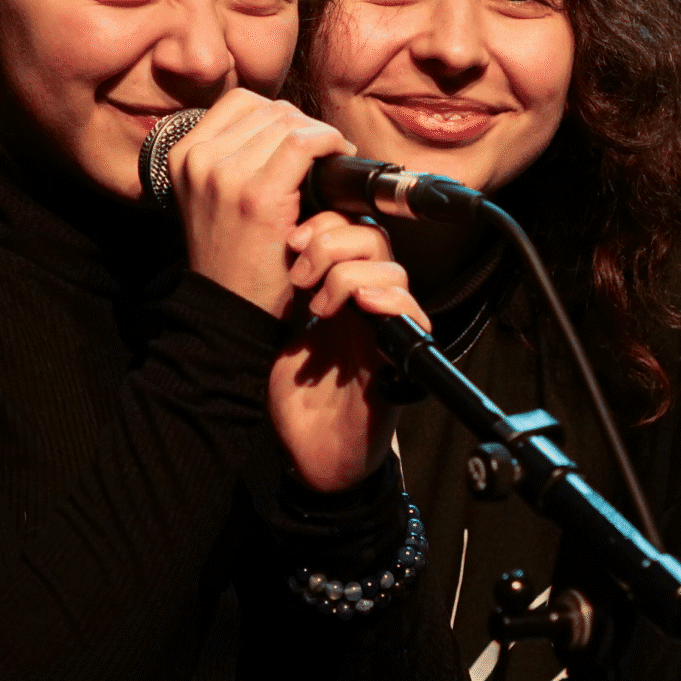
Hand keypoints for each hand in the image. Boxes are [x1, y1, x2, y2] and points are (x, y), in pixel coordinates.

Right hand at [165, 89, 355, 318]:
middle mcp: (199, 160)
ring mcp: (225, 176)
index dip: (279, 114)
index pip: (241, 102)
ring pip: (289, 122)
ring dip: (319, 135)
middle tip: (323, 152)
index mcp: (183, 155)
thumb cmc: (230, 253)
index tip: (299, 137)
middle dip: (304, 126)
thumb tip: (283, 120)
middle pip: (269, 110)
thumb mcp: (210, 194)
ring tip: (330, 158)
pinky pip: (304, 143)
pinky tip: (338, 154)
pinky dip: (328, 142)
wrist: (227, 307)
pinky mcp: (258, 196)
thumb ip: (231, 155)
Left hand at [270, 211, 431, 492]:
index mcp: (337, 293)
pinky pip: (411, 315)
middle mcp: (365, 306)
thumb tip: (268, 244)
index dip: (322, 225)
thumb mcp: (283, 331)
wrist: (310, 455)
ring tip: (319, 304)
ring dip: (350, 275)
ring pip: (392, 271)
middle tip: (300, 273)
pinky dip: (389, 301)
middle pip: (373, 239)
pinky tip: (360, 307)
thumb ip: (287, 292)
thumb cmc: (297, 398)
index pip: (348, 230)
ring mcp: (383, 330)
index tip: (290, 243)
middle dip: (333, 243)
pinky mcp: (396, 358)